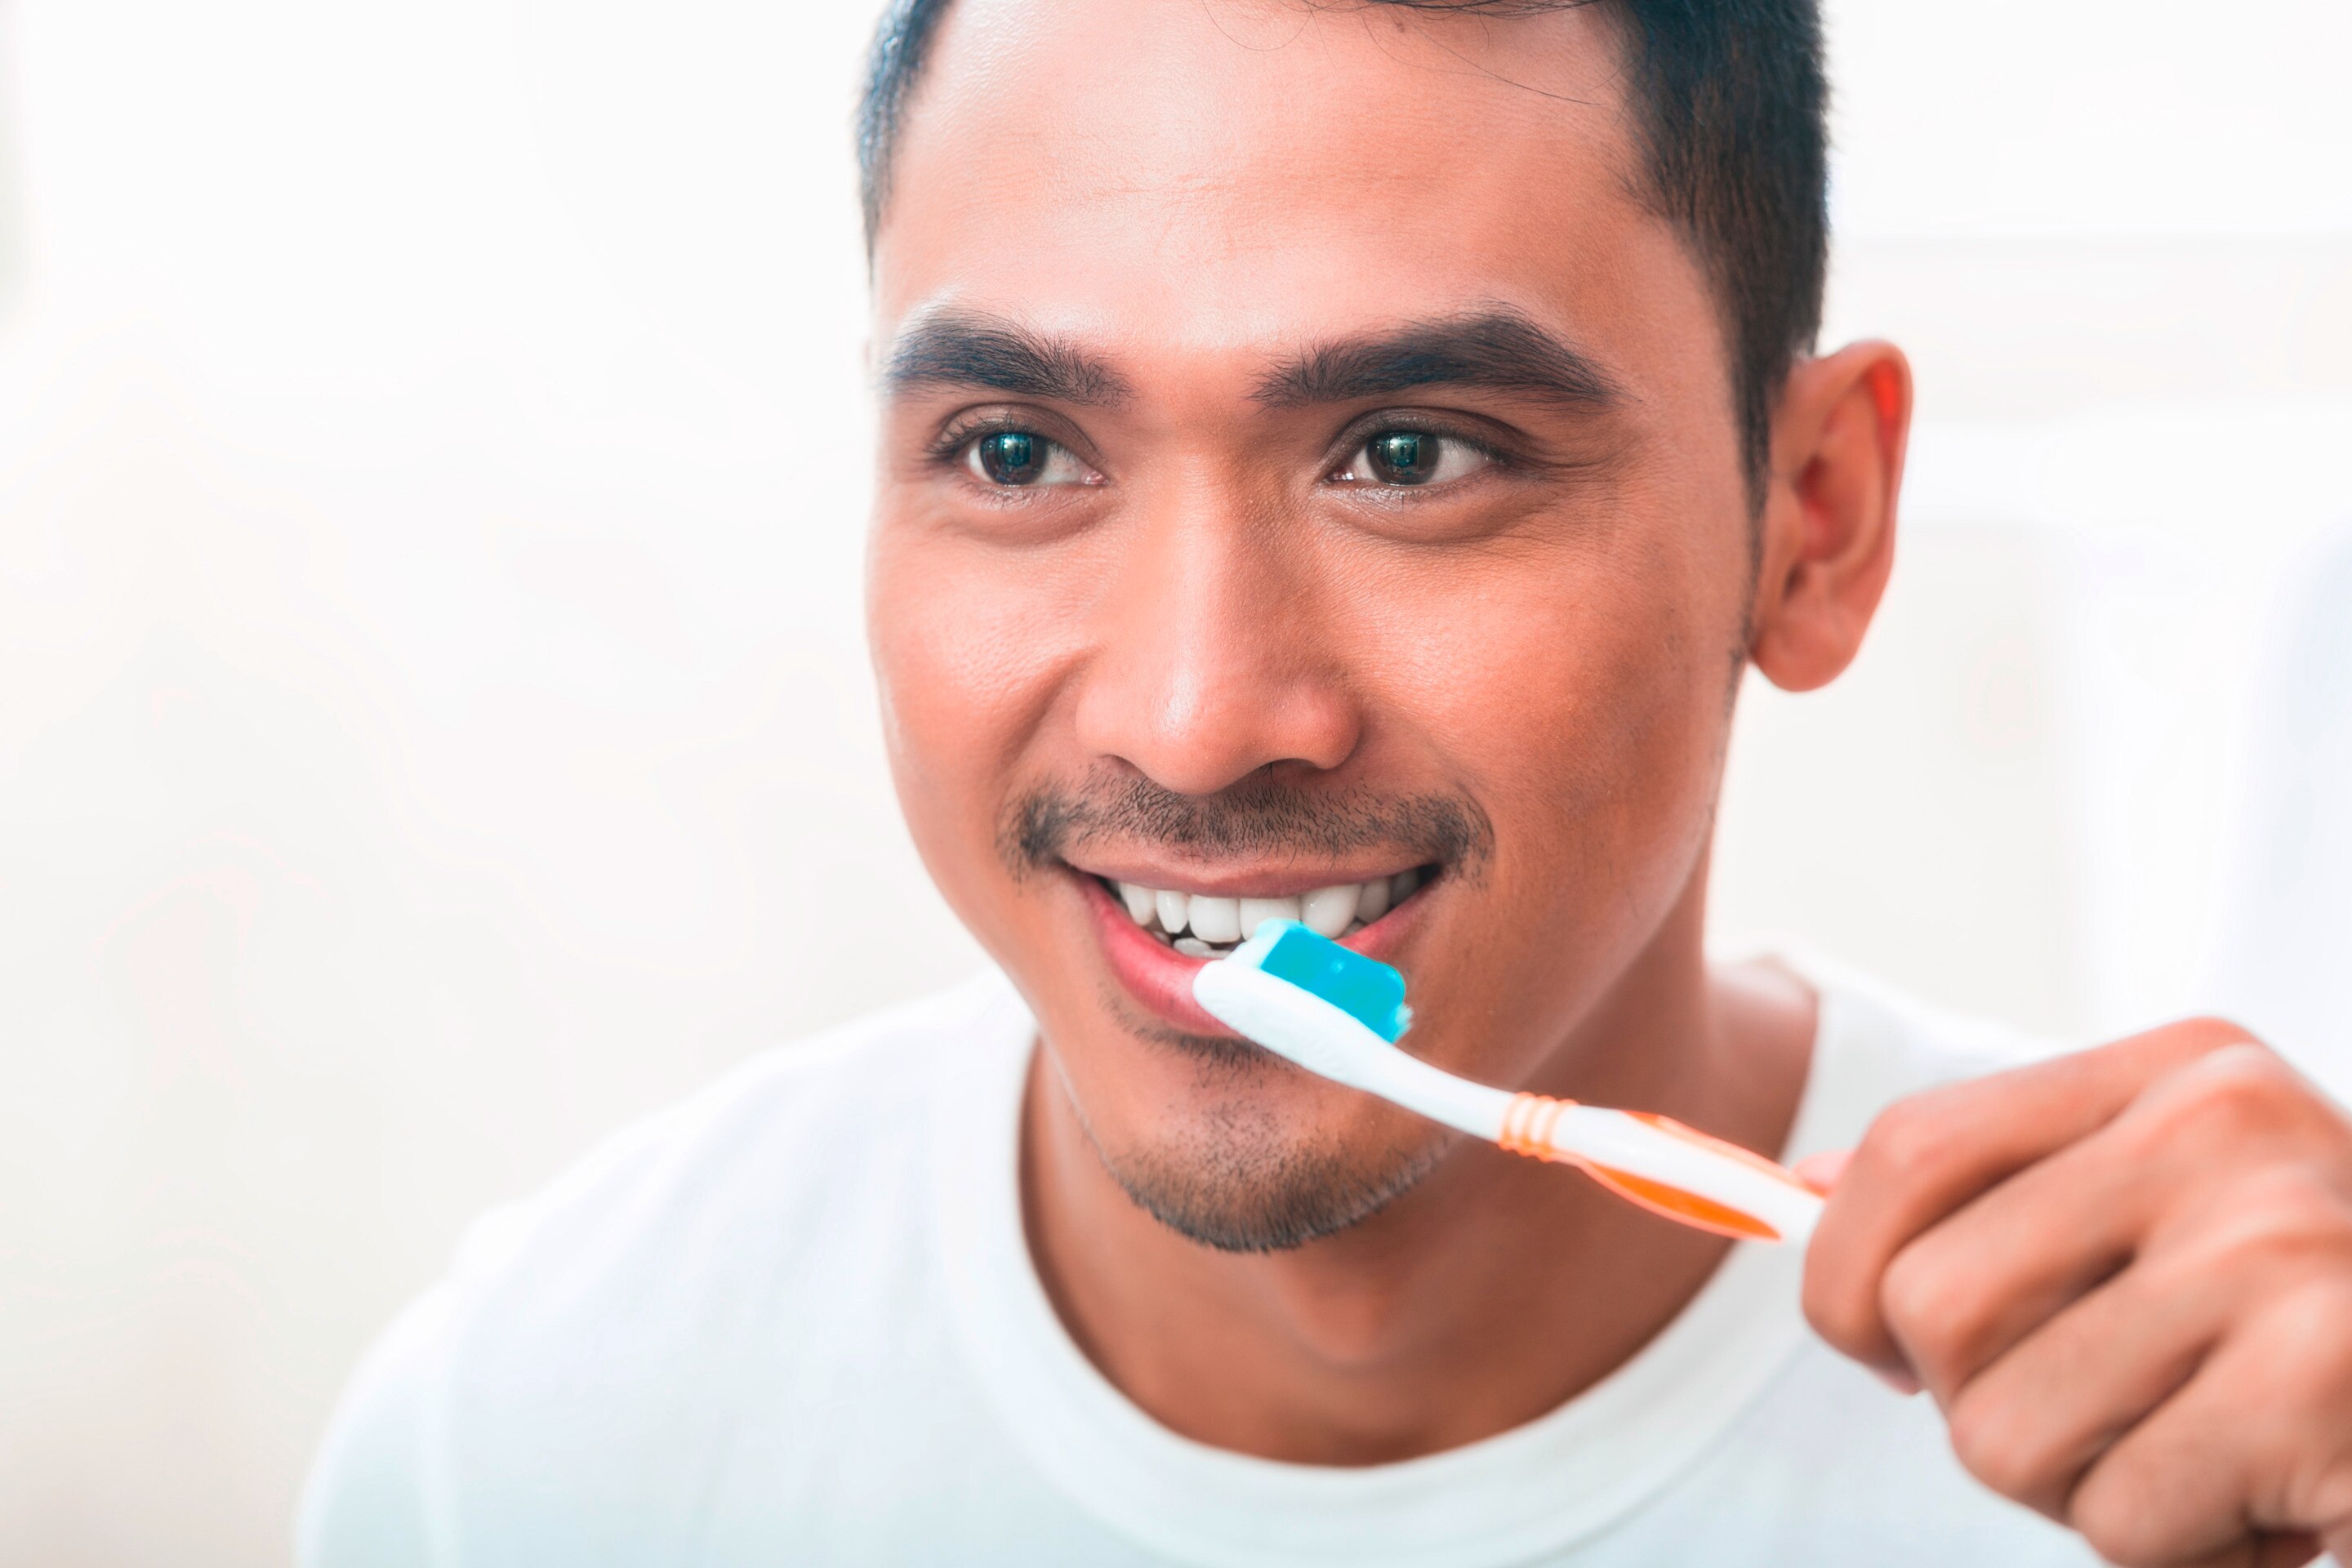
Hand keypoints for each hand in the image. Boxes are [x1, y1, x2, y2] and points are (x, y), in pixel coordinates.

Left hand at [1803, 1019, 2351, 1567]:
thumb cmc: (2321, 1347)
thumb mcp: (2168, 1231)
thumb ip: (2001, 1205)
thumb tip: (1792, 1196)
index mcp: (2180, 1074)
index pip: (1907, 1151)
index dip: (1843, 1275)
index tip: (1880, 1348)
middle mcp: (2229, 1129)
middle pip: (1931, 1305)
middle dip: (1984, 1409)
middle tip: (2118, 1424)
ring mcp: (2285, 1248)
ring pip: (2000, 1435)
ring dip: (2090, 1494)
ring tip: (2216, 1463)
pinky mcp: (2323, 1382)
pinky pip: (2120, 1520)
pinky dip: (2183, 1554)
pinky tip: (2286, 1513)